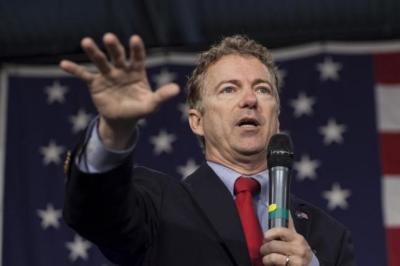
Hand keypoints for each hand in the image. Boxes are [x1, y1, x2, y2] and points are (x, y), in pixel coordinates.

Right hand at [60, 33, 179, 148]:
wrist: (122, 120)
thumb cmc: (139, 109)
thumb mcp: (151, 104)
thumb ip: (161, 95)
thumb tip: (176, 89)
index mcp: (137, 71)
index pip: (137, 57)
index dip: (136, 49)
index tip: (134, 39)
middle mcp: (121, 69)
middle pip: (117, 55)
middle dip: (114, 47)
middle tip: (109, 37)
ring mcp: (107, 75)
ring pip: (100, 61)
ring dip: (93, 52)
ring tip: (86, 41)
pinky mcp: (95, 83)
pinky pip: (84, 75)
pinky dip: (74, 70)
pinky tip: (63, 64)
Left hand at [260, 215, 311, 265]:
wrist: (306, 265)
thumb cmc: (296, 250)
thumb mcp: (293, 238)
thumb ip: (288, 225)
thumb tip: (285, 209)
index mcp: (297, 237)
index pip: (282, 231)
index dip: (271, 233)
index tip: (265, 236)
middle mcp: (299, 248)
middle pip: (273, 245)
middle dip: (264, 247)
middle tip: (263, 249)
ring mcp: (297, 260)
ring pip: (272, 255)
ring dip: (265, 256)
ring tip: (266, 257)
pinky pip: (274, 262)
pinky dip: (268, 262)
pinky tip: (270, 263)